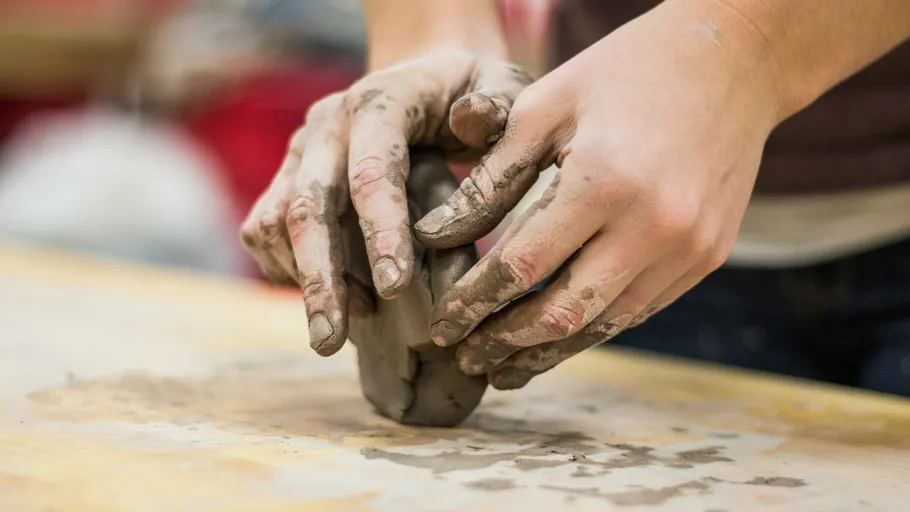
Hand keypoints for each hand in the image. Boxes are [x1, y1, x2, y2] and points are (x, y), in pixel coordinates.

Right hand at [240, 49, 531, 355]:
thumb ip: (496, 105)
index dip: (380, 231)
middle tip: (329, 342)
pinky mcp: (287, 176)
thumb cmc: (472, 91)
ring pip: (276, 221)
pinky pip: (265, 229)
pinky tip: (332, 298)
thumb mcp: (501, 85)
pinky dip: (287, 270)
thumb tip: (468, 122)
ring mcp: (301, 151)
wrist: (425, 77)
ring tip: (340, 329)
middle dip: (320, 278)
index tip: (396, 291)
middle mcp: (328, 126)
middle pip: (307, 205)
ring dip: (303, 280)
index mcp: (381, 103)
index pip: (372, 171)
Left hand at [415, 1, 785, 388]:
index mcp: (604, 180)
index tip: (441, 323)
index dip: (474, 302)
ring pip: (605, 324)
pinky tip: (559, 336)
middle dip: (505, 342)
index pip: (521, 265)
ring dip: (549, 351)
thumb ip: (491, 179)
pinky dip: (594, 327)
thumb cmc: (625, 73)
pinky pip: (640, 309)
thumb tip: (435, 237)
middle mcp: (654, 225)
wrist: (733, 60)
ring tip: (504, 368)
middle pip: (562, 312)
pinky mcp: (708, 257)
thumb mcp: (545, 107)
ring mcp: (689, 248)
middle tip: (466, 357)